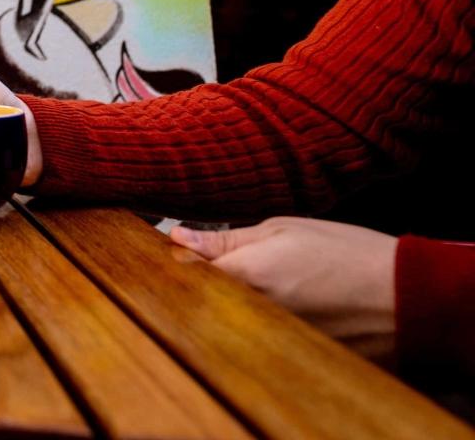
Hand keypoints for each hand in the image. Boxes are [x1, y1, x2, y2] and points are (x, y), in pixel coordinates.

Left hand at [170, 218, 397, 354]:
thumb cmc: (350, 255)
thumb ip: (226, 238)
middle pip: (203, 305)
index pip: (185, 274)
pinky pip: (255, 344)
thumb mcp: (284, 229)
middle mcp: (251, 313)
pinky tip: (279, 313)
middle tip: (221, 273)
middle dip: (201, 290)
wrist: (408, 297)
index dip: (178, 264)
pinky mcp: (286, 358)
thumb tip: (179, 238)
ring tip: (264, 291)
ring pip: (227, 326)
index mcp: (244, 274)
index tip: (178, 256)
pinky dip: (256, 330)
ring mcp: (268, 339)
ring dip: (229, 311)